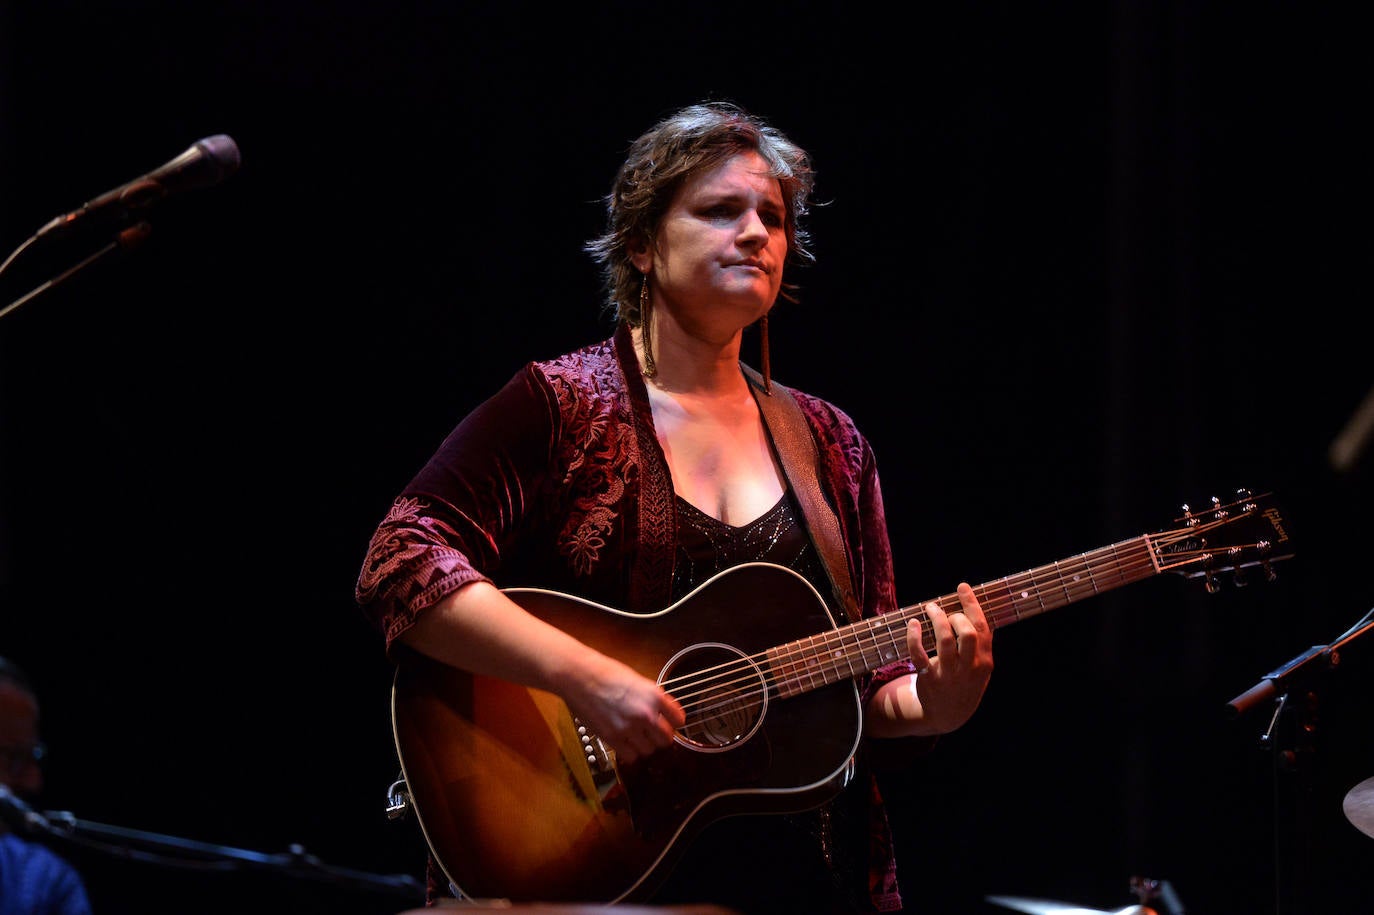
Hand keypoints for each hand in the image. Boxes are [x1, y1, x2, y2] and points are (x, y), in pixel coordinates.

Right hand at [560, 653, 685, 763]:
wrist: (579, 676)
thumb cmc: (606, 673)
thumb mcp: (638, 680)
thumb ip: (652, 698)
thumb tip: (663, 712)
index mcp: (654, 695)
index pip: (679, 720)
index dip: (674, 722)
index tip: (669, 723)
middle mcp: (645, 713)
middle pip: (666, 739)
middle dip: (660, 736)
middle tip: (652, 732)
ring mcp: (628, 727)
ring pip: (648, 750)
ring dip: (644, 745)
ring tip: (636, 735)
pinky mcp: (612, 737)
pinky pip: (631, 756)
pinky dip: (630, 752)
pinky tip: (625, 741)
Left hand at [905, 582, 993, 733]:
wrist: (949, 716)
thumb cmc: (965, 683)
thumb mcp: (980, 667)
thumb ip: (981, 644)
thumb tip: (976, 611)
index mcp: (984, 661)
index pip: (982, 627)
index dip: (972, 604)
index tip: (962, 587)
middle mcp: (969, 667)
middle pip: (967, 633)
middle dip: (956, 615)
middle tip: (946, 612)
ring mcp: (949, 673)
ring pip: (944, 640)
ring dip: (937, 619)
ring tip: (930, 608)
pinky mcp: (929, 678)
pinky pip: (918, 654)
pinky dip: (914, 636)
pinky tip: (913, 624)